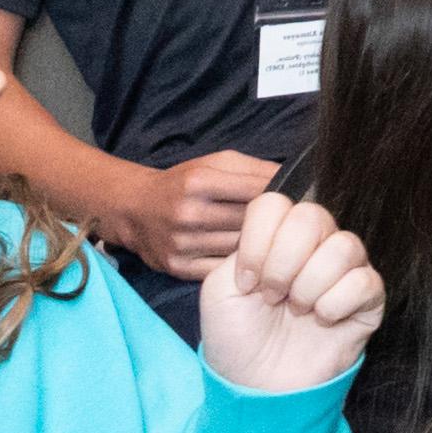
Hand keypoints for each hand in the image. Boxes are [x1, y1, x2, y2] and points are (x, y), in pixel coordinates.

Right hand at [116, 148, 285, 281]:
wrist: (135, 209)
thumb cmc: (183, 182)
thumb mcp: (215, 163)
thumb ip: (255, 168)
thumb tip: (292, 177)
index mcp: (199, 182)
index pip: (255, 190)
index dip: (281, 195)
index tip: (296, 199)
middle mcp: (188, 214)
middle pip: (249, 222)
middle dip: (272, 222)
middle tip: (290, 224)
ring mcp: (181, 244)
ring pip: (239, 248)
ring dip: (259, 246)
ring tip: (273, 242)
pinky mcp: (178, 267)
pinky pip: (222, 270)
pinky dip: (238, 265)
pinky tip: (248, 259)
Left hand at [199, 191, 388, 396]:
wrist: (257, 389)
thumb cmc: (237, 340)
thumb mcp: (219, 291)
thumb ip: (240, 251)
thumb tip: (277, 245)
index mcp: (277, 238)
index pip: (276, 204)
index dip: (258, 240)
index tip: (247, 281)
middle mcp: (314, 246)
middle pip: (312, 216)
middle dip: (284, 262)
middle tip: (272, 297)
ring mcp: (344, 270)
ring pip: (344, 246)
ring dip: (309, 286)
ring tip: (297, 311)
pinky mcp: (369, 299)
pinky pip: (364, 281)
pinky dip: (336, 304)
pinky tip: (322, 321)